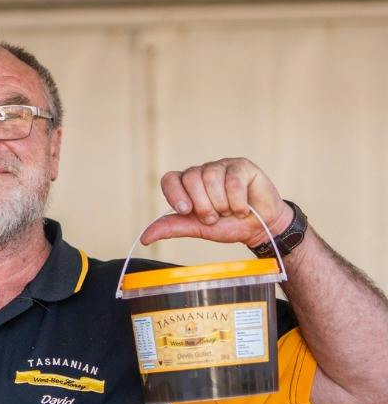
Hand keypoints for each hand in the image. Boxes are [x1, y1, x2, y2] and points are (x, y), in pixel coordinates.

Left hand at [141, 158, 292, 247]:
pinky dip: (237, 201)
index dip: (175, 194)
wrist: (258, 228)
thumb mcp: (197, 229)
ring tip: (229, 212)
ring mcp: (221, 166)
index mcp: (186, 186)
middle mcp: (201, 173)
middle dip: (204, 206)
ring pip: (212, 179)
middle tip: (214, 217)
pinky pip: (233, 181)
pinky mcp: (241, 165)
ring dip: (222, 204)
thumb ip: (172, 228)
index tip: (186, 210)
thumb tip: (144, 238)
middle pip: (191, 179)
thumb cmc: (226, 226)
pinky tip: (242, 208)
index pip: (170, 179)